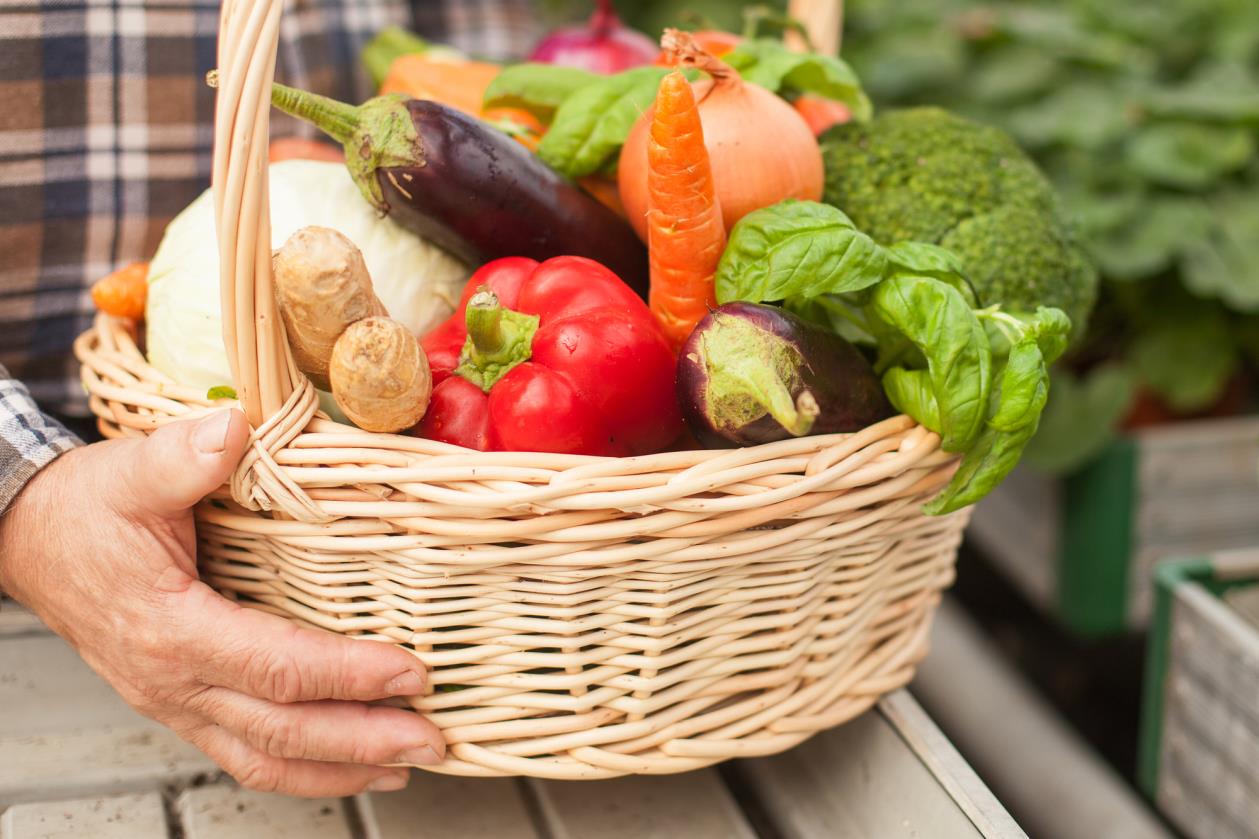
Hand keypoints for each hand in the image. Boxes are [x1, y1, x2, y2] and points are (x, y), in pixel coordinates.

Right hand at [0, 410, 444, 796]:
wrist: (27, 539)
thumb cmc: (84, 510)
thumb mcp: (129, 471)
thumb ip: (183, 455)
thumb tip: (233, 430)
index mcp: (171, 628)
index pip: (277, 667)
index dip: (349, 674)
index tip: (411, 672)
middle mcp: (174, 681)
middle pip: (281, 731)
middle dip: (364, 742)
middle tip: (432, 741)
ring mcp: (176, 701)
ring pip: (264, 757)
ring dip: (340, 769)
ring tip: (404, 767)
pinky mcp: (182, 702)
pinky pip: (244, 753)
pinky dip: (302, 768)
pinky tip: (346, 765)